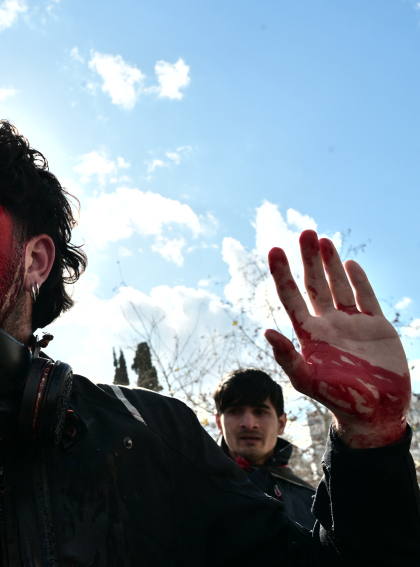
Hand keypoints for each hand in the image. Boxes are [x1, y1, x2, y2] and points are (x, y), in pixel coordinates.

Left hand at [265, 230, 409, 447]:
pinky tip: (349, 263)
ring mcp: (352, 323)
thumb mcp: (307, 379)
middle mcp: (327, 323)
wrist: (375, 412)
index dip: (282, 274)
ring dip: (330, 263)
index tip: (274, 250)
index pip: (291, 297)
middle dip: (308, 259)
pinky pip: (366, 297)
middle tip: (304, 232)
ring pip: (338, 285)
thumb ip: (287, 356)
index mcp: (309, 333)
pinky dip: (358, 279)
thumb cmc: (338, 399)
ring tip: (321, 239)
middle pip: (313, 284)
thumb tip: (266, 331)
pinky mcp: (376, 327)